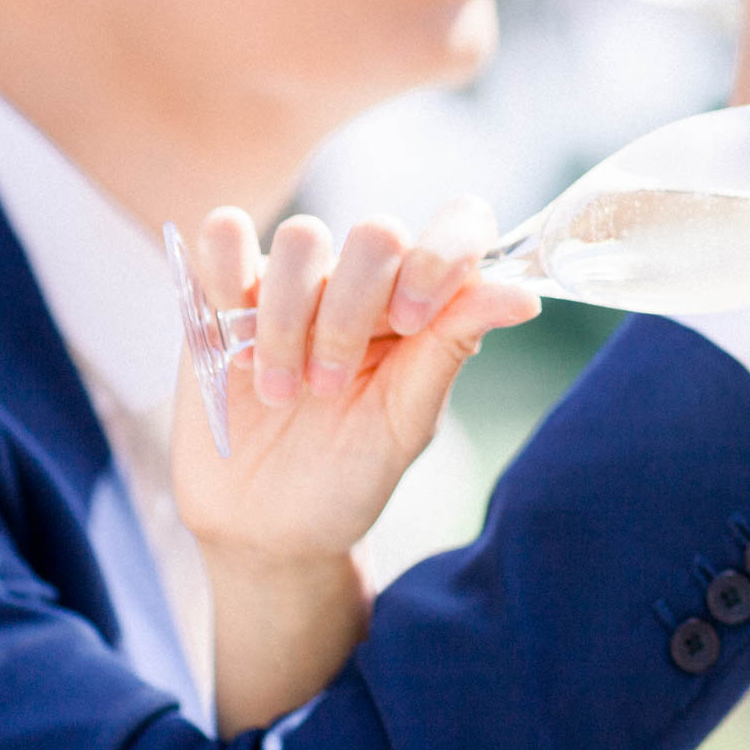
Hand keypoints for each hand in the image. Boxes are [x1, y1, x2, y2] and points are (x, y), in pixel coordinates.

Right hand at [172, 198, 540, 569]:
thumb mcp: (410, 418)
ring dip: (290, 323)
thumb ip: (454, 344)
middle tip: (332, 386)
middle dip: (353, 316)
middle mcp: (367, 281)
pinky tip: (234, 339)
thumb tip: (525, 294)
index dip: (442, 256)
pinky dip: (228, 272)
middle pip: (375, 234)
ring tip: (283, 392)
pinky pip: (224, 236)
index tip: (412, 321)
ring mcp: (296, 283)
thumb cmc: (351, 473)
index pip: (459, 224)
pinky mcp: (224, 294)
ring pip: (301, 239)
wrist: (267, 525)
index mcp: (427, 302)